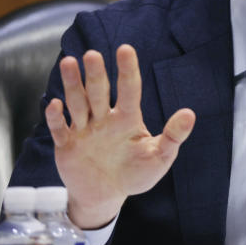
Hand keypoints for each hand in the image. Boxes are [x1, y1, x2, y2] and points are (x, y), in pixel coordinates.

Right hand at [45, 44, 195, 229]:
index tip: (125, 49)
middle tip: (92, 54)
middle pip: (99, 92)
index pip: (129, 90)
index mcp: (128, 119)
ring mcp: (83, 130)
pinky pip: (59, 129)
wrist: (106, 195)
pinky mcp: (66, 145)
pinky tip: (55, 104)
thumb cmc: (136, 173)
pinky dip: (55, 118)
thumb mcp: (159, 157)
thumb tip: (190, 114)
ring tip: (68, 63)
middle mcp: (104, 119)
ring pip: (77, 103)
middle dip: (95, 74)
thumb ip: (173, 136)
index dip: (128, 70)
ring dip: (72, 84)